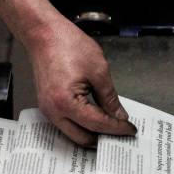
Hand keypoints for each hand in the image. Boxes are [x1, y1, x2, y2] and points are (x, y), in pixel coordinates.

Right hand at [25, 18, 136, 146]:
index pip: (97, 124)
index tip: (130, 129)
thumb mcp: (98, 71)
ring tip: (110, 126)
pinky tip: (95, 118)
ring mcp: (48, 110)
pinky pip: (66, 124)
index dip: (117, 128)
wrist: (43, 34)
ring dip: (92, 133)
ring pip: (74, 134)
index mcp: (66, 102)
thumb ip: (110, 98)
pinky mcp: (47, 106)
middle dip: (104, 138)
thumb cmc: (66, 44)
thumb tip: (119, 115)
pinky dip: (82, 125)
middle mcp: (53, 111)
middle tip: (121, 132)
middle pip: (83, 139)